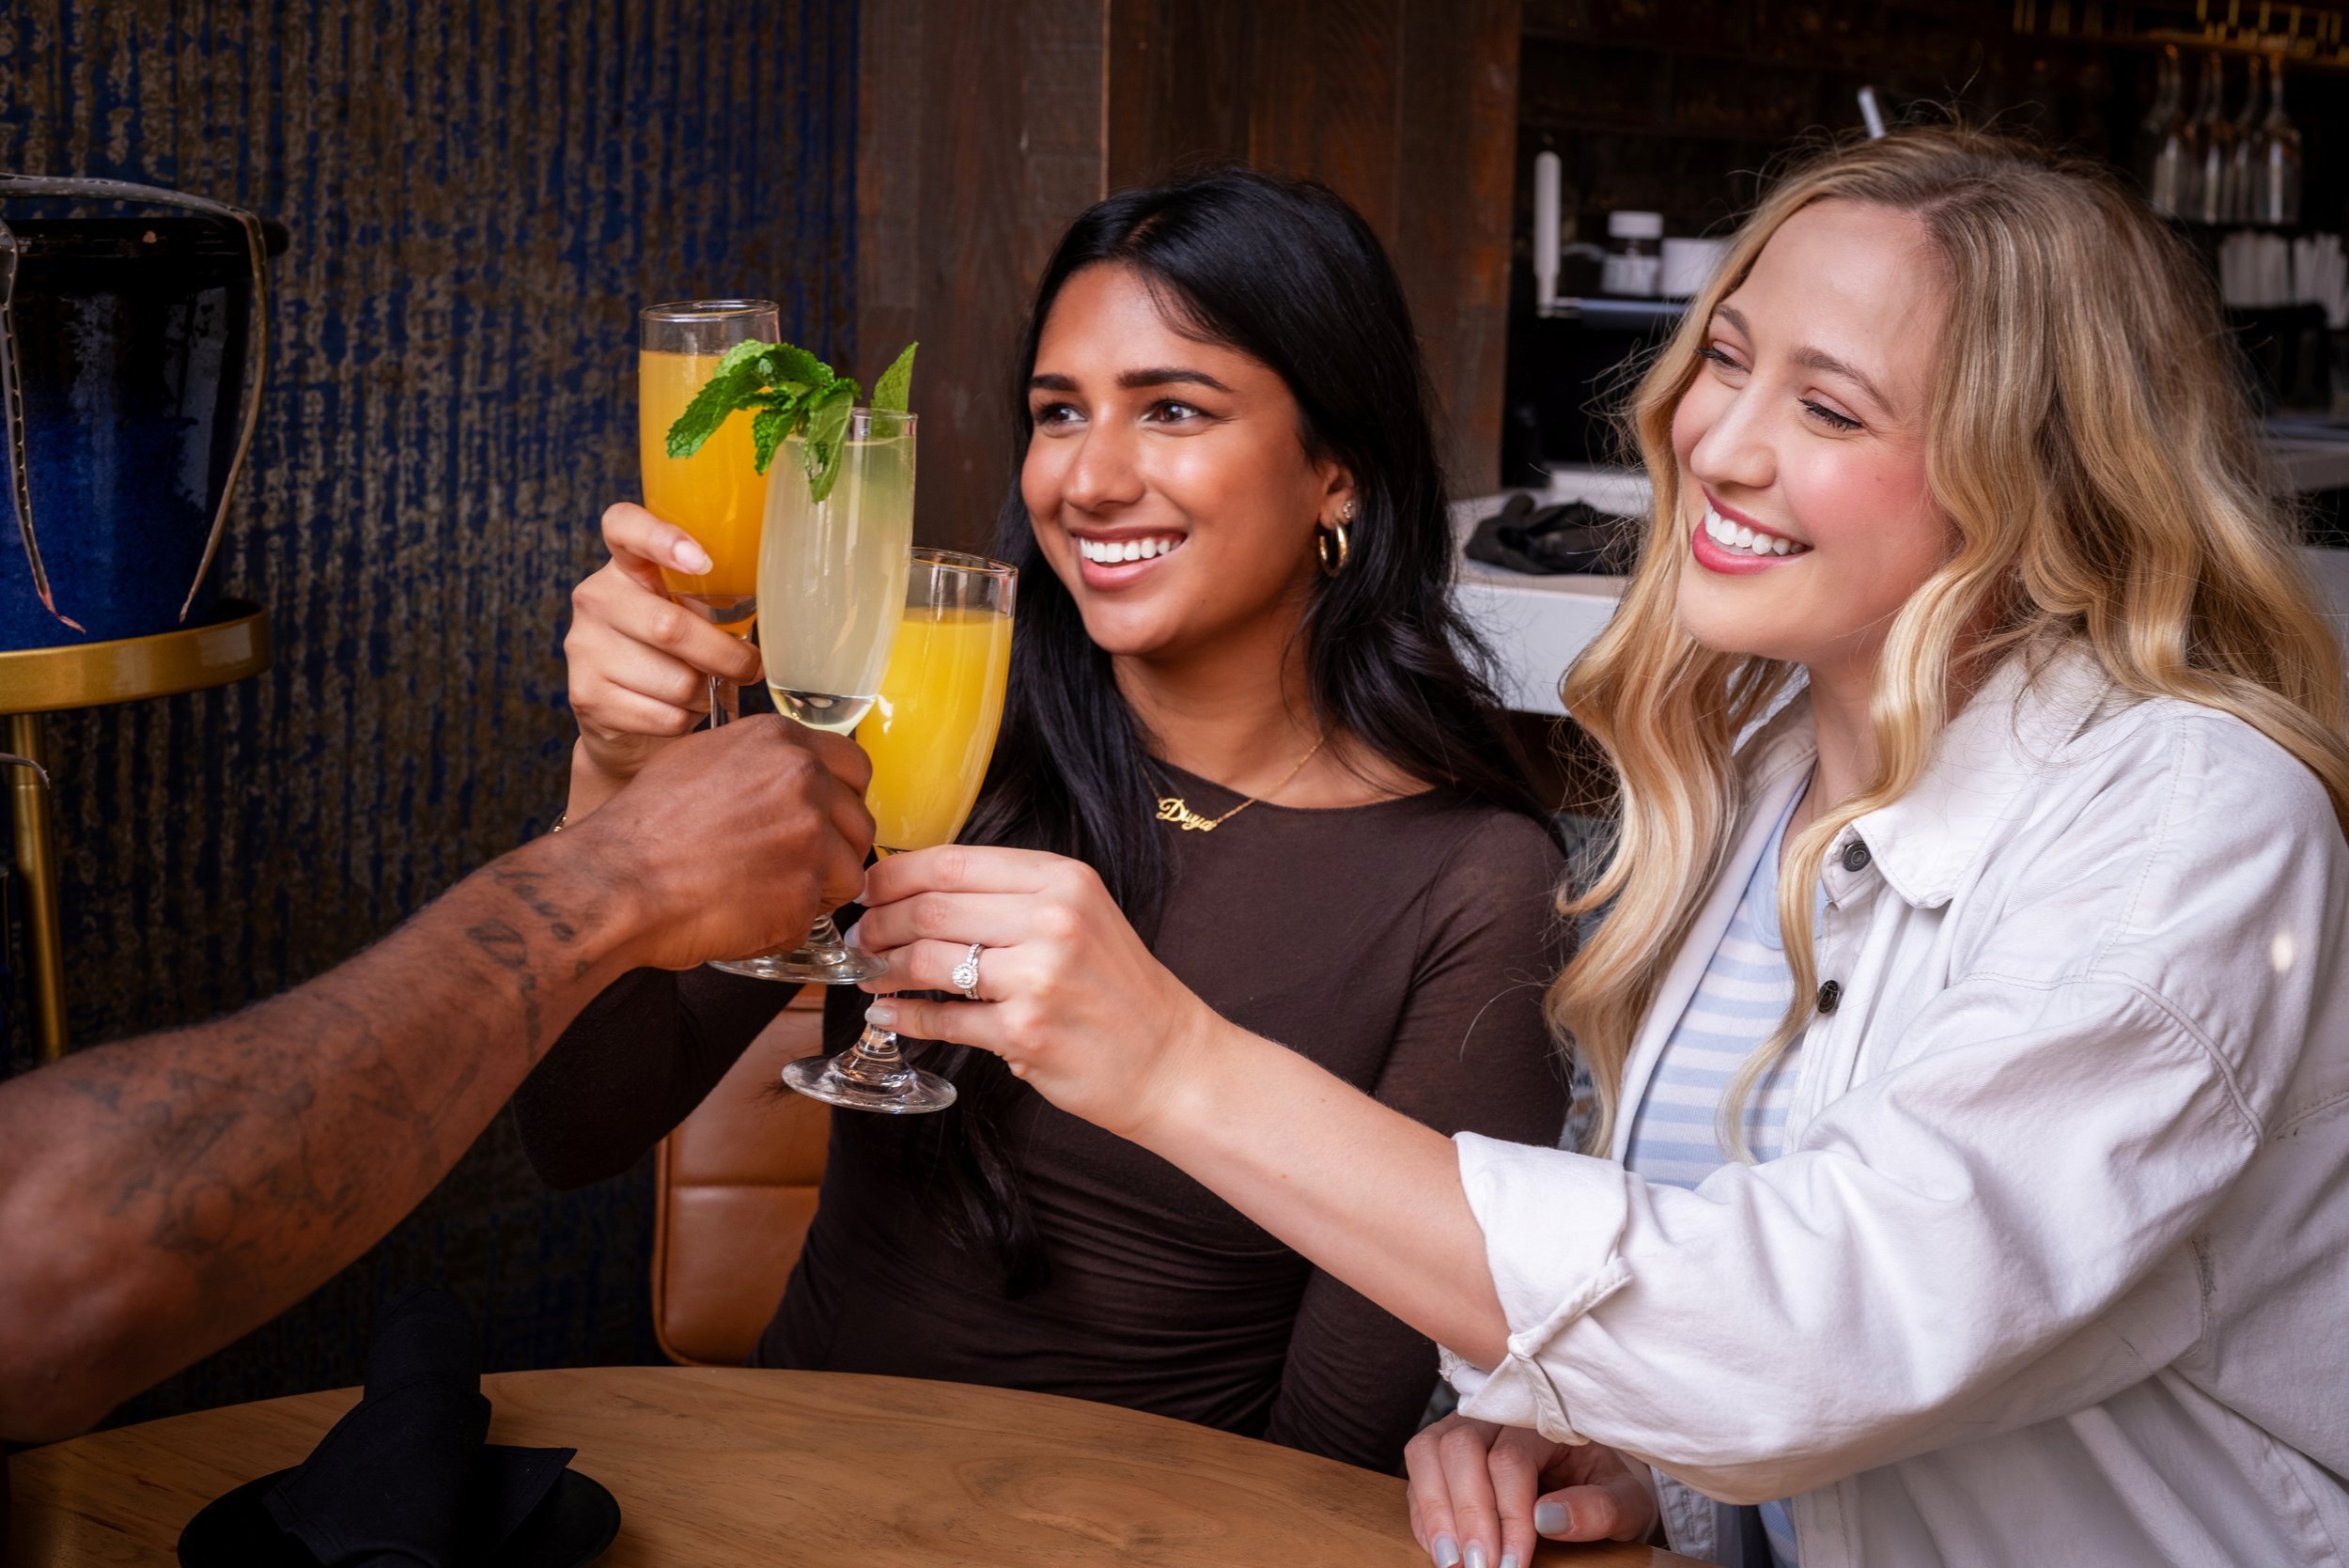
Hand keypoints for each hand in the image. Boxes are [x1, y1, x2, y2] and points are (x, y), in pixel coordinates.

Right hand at [563, 715, 872, 970]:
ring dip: (818, 890)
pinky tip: (748, 915)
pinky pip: (817, 915)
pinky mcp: (804, 892)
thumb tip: (786, 770)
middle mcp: (804, 782)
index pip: (855, 767)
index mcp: (782, 741)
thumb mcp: (700, 759)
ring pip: (849, 872)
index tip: (824, 819)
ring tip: (766, 893)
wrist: (616, 881)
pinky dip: (789, 924)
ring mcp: (810, 837)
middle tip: (792, 867)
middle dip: (835, 850)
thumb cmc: (644, 827)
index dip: (842, 799)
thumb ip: (758, 761)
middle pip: (859, 823)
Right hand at [565, 502, 763, 804]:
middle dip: (725, 656)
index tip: (702, 561)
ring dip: (706, 693)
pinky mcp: (585, 694)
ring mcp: (584, 646)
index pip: (625, 527)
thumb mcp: (692, 617)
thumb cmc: (675, 657)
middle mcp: (596, 597)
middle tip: (750, 667)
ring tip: (703, 689)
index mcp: (626, 565)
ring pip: (674, 679)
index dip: (662, 538)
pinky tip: (678, 712)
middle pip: (670, 626)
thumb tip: (782, 620)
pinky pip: (663, 714)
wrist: (623, 721)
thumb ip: (717, 604)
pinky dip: (685, 719)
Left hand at [852, 846, 1219, 1138]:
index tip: (866, 891)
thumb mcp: (1079, 916)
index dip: (894, 876)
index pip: (952, 862)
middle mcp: (1054, 920)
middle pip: (931, 908)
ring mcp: (1040, 977)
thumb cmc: (1115, 988)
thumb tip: (916, 890)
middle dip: (879, 924)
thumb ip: (1010, 898)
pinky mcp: (1025, 1033)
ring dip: (884, 968)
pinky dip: (905, 1016)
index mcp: (1063, 880)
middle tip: (860, 939)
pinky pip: (943, 1020)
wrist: (1169, 1059)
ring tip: (869, 974)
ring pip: (928, 961)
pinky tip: (889, 1013)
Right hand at [1403, 1415, 1657, 1567]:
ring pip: (1429, 1451)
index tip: (1513, 1563)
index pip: (1511, 1459)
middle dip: (1467, 1514)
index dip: (1508, 1514)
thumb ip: (1599, 1510)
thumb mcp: (1625, 1502)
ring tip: (1451, 1561)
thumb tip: (1548, 1520)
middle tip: (1479, 1567)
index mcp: (1545, 1420)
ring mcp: (1464, 1428)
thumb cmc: (1607, 1487)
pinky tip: (1441, 1550)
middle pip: (1461, 1448)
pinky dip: (1423, 1513)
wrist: (1593, 1477)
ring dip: (1435, 1511)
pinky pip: (1418, 1472)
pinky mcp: (1443, 1451)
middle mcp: (1496, 1415)